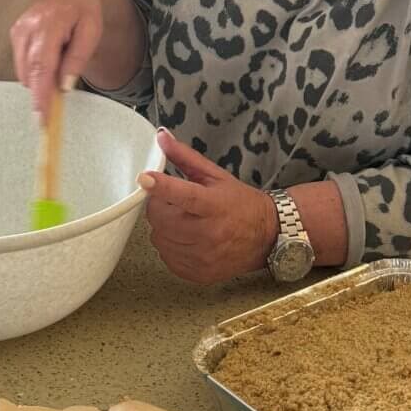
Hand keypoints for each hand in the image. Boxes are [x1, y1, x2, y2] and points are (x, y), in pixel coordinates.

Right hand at [10, 0, 102, 119]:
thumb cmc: (85, 10)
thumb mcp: (92, 32)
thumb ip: (78, 59)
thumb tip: (64, 87)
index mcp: (51, 22)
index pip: (42, 65)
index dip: (40, 95)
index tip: (42, 118)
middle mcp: (29, 26)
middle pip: (29, 72)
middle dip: (40, 95)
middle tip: (53, 111)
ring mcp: (19, 29)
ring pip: (24, 71)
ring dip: (39, 80)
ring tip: (60, 65)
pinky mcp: (15, 33)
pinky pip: (22, 63)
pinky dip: (35, 70)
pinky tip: (50, 58)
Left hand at [138, 129, 277, 283]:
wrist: (266, 237)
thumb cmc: (239, 203)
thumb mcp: (215, 175)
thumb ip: (185, 157)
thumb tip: (162, 136)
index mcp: (214, 205)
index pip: (184, 195)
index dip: (162, 186)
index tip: (144, 178)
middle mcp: (209, 234)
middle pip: (162, 218)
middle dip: (160, 206)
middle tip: (172, 202)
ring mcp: (202, 257)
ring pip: (160, 238)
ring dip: (164, 227)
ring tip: (183, 220)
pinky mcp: (197, 274)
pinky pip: (167, 257)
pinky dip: (170, 245)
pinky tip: (185, 237)